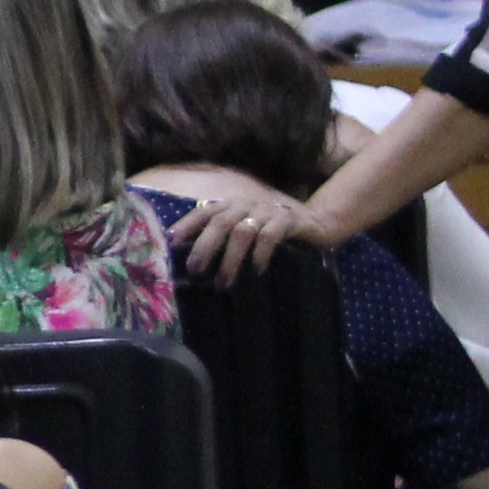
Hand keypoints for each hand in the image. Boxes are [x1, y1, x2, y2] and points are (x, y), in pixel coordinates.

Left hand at [167, 173, 320, 287]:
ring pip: (242, 232)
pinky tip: (257, 272)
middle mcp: (248, 204)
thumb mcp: (247, 229)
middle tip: (194, 271)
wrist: (319, 221)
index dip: (186, 225)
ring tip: (223, 284)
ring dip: (230, 260)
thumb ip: (225, 236)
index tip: (170, 242)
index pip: (204, 211)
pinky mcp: (290, 220)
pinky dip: (260, 254)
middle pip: (219, 223)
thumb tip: (194, 261)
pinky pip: (271, 236)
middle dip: (204, 248)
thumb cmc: (274, 230)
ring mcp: (269, 211)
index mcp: (233, 205)